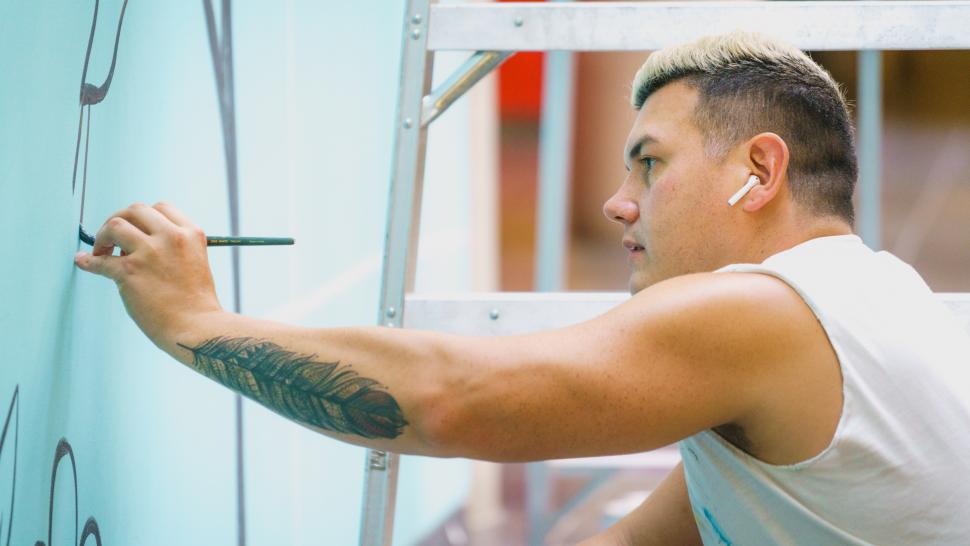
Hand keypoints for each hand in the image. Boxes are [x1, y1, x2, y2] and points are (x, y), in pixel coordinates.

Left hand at [74, 202, 223, 348]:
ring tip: (102, 252)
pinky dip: (88, 261)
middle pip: (135, 210)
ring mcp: (150, 253)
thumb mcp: (196, 261)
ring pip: (114, 225)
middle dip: (119, 220)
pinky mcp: (130, 272)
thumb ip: (174, 247)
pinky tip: (83, 262)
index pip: (160, 208)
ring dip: (103, 236)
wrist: (197, 327)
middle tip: (112, 239)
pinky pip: (100, 261)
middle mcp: (171, 237)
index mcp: (190, 234)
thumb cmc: (196, 302)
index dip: (143, 218)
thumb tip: (135, 244)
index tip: (136, 231)